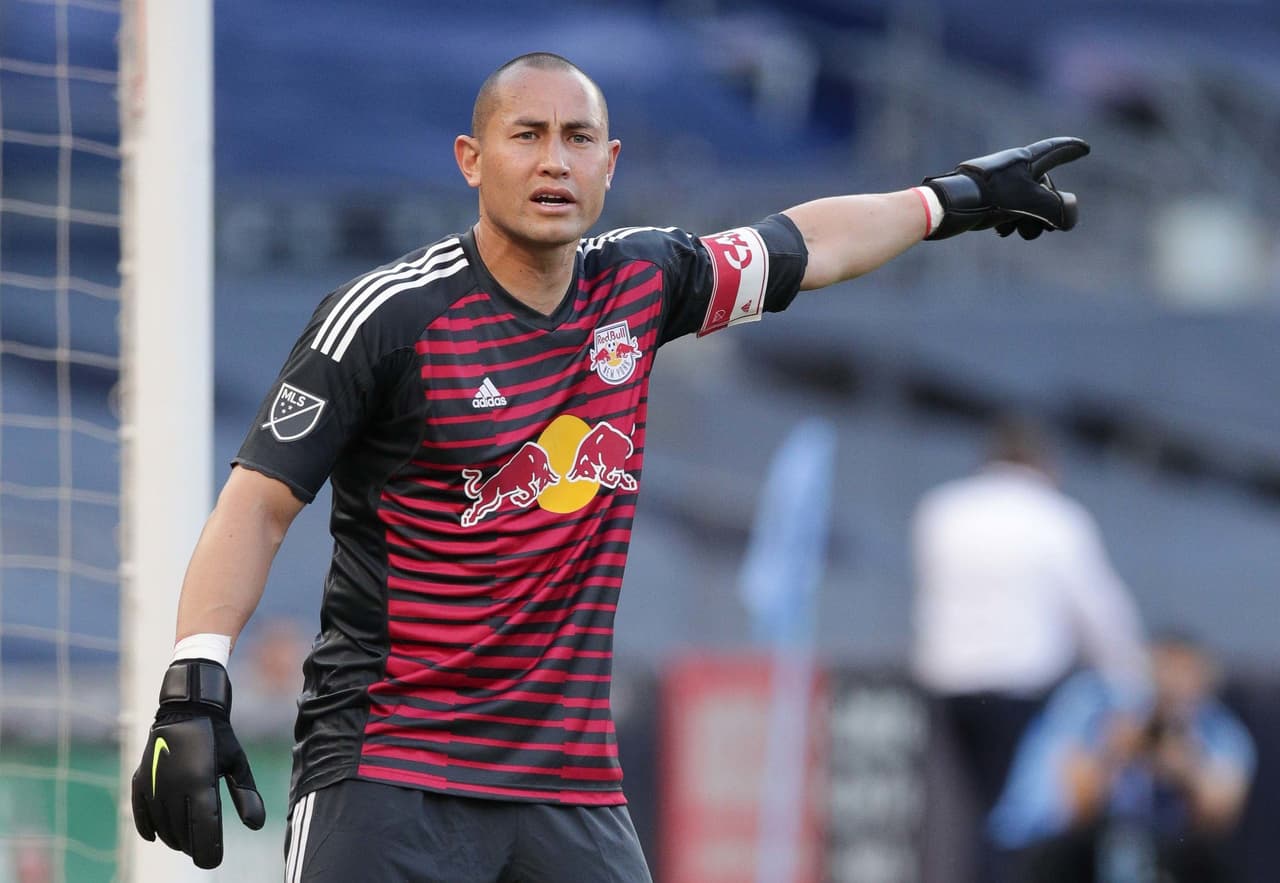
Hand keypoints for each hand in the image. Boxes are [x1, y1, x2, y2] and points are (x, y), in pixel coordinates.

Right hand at [131, 659, 264, 868]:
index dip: (208, 852)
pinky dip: (149, 828)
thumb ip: (246, 795)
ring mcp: (154, 784)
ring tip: (187, 842)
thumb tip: (257, 826)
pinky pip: (141, 814)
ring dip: (174, 839)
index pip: (203, 830)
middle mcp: (174, 787)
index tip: (213, 862)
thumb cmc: (218, 736)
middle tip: (204, 850)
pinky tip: (157, 837)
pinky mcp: (140, 780)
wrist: (188, 707)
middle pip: (181, 833)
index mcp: (201, 783)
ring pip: (162, 827)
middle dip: (194, 846)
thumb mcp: (237, 763)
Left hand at [923, 136, 1089, 239]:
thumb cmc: (992, 197)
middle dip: (1049, 208)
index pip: (1054, 150)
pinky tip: (1002, 231)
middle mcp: (1011, 167)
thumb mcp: (1033, 203)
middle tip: (1051, 227)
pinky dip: (1010, 222)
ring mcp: (996, 183)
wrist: (948, 205)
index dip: (1070, 150)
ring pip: (1024, 202)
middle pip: (1042, 187)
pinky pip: (1005, 209)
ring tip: (1022, 231)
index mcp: (1025, 159)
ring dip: (1029, 220)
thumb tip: (1069, 219)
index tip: (1084, 148)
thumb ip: (1060, 210)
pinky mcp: (981, 198)